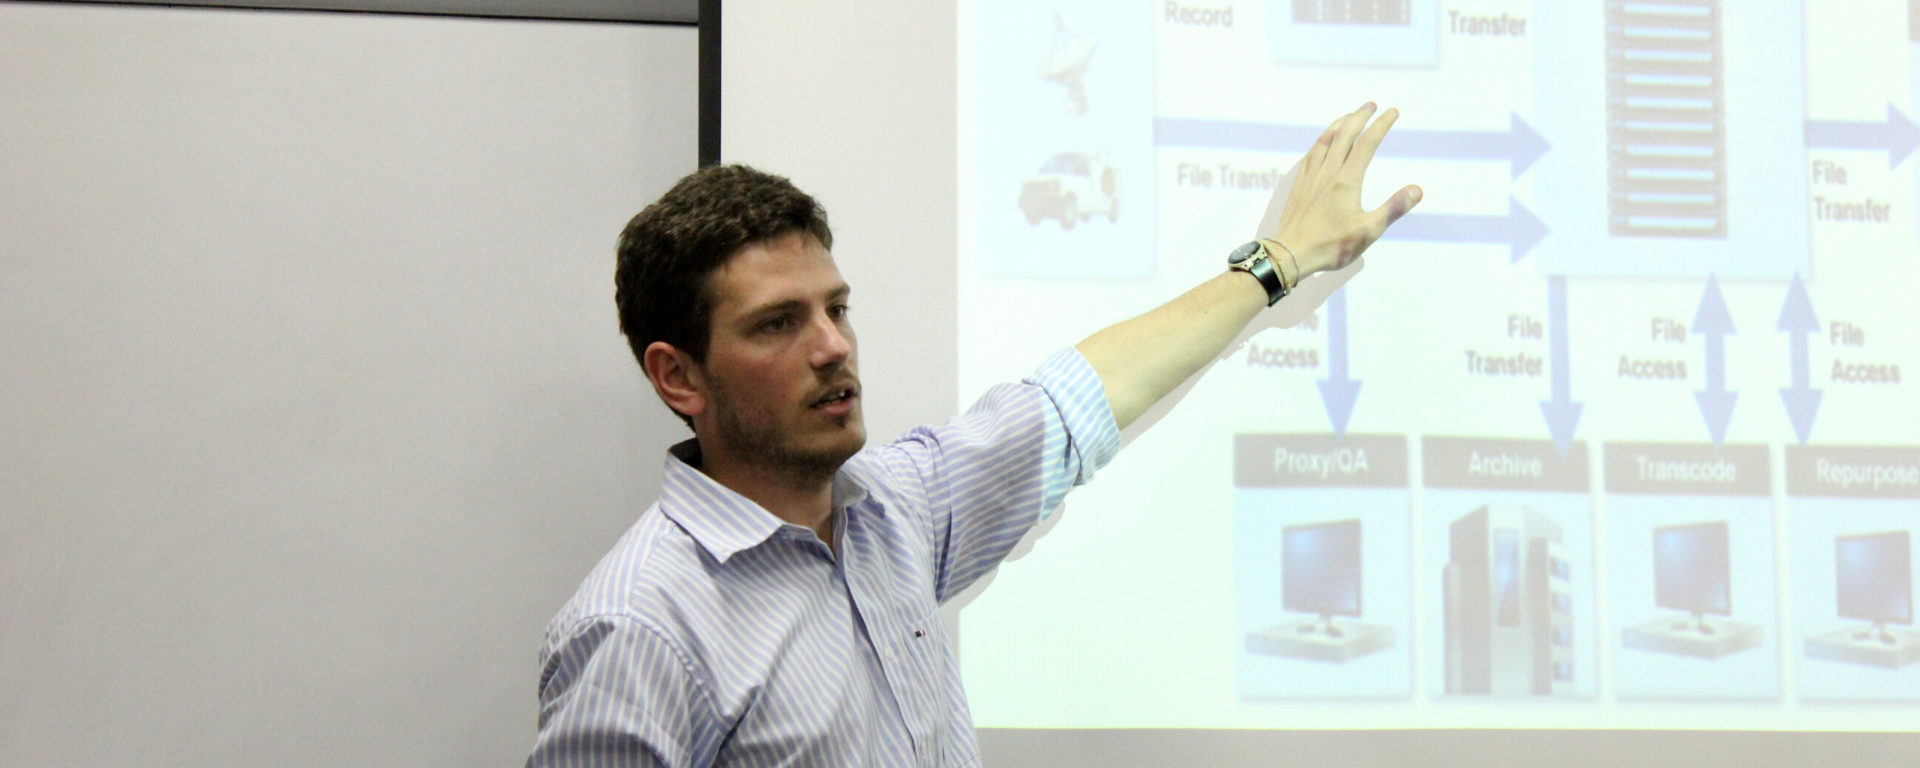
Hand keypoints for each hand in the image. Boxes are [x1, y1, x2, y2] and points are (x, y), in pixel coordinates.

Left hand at [1271, 103, 1421, 278]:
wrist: (1290, 253)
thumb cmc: (1331, 246)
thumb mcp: (1368, 231)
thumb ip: (1393, 208)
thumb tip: (1417, 190)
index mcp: (1347, 180)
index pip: (1368, 143)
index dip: (1381, 124)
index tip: (1393, 111)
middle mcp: (1328, 172)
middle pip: (1345, 134)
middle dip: (1360, 116)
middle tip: (1371, 105)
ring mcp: (1311, 176)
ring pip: (1325, 140)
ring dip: (1339, 124)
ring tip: (1349, 116)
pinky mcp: (1299, 184)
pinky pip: (1311, 153)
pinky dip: (1322, 140)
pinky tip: (1323, 142)